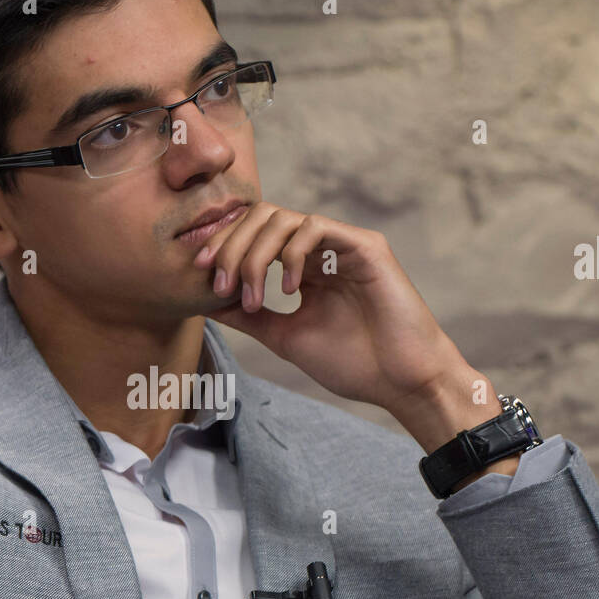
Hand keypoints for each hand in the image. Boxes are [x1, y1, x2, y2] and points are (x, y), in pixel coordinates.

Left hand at [195, 201, 506, 455]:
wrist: (398, 381)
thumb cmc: (352, 362)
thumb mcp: (284, 336)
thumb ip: (248, 315)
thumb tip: (205, 301)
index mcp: (303, 266)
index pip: (254, 234)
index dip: (223, 244)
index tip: (199, 272)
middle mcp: (321, 248)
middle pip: (262, 217)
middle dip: (231, 246)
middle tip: (218, 283)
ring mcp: (344, 243)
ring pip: (283, 218)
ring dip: (255, 254)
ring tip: (253, 296)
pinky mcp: (365, 246)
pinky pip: (315, 227)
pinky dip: (291, 255)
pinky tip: (288, 291)